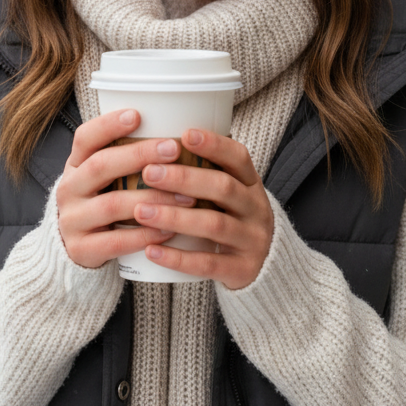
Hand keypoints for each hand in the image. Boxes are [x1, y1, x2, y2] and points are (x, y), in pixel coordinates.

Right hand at [56, 109, 197, 268]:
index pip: (85, 138)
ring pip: (112, 205)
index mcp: (75, 165)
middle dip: (138, 155)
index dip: (108, 125)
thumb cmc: (101, 204)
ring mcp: (72, 220)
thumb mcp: (103, 179)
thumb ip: (126, 159)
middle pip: (100, 166)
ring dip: (152, 199)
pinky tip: (170, 229)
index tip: (137, 115)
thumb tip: (176, 130)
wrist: (73, 251)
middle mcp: (69, 189)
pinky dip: (145, 234)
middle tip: (174, 149)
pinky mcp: (81, 250)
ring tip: (186, 196)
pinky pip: (116, 241)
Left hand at [134, 129, 273, 289]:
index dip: (214, 145)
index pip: (238, 157)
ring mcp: (252, 240)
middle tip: (149, 172)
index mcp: (251, 183)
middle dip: (184, 178)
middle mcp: (256, 208)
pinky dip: (178, 258)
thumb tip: (151, 147)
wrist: (264, 266)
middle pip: (223, 188)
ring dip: (175, 217)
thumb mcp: (228, 194)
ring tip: (141, 211)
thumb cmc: (230, 218)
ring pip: (214, 224)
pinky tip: (151, 250)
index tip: (184, 135)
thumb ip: (202, 174)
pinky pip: (208, 264)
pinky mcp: (243, 269)